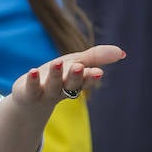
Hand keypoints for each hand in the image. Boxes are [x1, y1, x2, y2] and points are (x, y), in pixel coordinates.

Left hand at [11, 45, 126, 107]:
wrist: (30, 98)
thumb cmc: (58, 77)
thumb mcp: (77, 63)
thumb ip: (97, 57)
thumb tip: (122, 53)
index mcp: (75, 83)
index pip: (85, 81)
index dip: (90, 77)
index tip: (98, 72)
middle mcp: (62, 89)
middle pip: (70, 84)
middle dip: (76, 76)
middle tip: (79, 67)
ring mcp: (45, 92)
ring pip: (52, 85)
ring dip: (56, 75)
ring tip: (58, 62)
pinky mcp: (28, 93)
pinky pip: (31, 88)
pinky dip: (32, 80)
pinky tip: (33, 71)